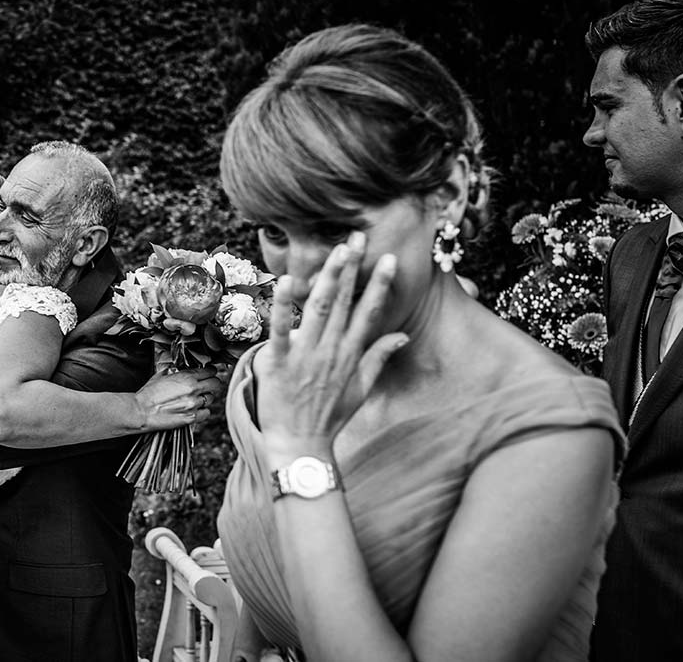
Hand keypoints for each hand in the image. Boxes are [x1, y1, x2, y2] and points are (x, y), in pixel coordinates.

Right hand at [135, 366, 222, 430]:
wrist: (140, 411)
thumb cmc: (148, 394)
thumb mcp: (161, 375)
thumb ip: (174, 371)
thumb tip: (180, 369)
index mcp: (186, 377)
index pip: (210, 371)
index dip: (209, 372)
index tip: (207, 374)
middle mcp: (193, 389)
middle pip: (216, 383)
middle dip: (211, 383)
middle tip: (205, 386)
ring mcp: (193, 404)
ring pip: (211, 398)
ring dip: (205, 398)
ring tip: (195, 399)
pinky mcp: (191, 418)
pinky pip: (207, 413)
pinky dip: (203, 411)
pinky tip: (195, 410)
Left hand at [255, 232, 406, 463]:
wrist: (302, 444)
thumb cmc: (330, 417)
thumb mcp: (362, 388)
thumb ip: (380, 357)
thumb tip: (402, 334)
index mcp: (350, 354)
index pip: (369, 312)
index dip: (379, 284)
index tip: (389, 259)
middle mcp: (331, 350)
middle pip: (344, 302)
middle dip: (351, 268)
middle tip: (358, 238)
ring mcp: (306, 355)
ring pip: (319, 309)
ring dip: (328, 278)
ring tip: (336, 251)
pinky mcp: (279, 362)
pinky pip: (281, 329)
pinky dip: (284, 306)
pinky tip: (287, 281)